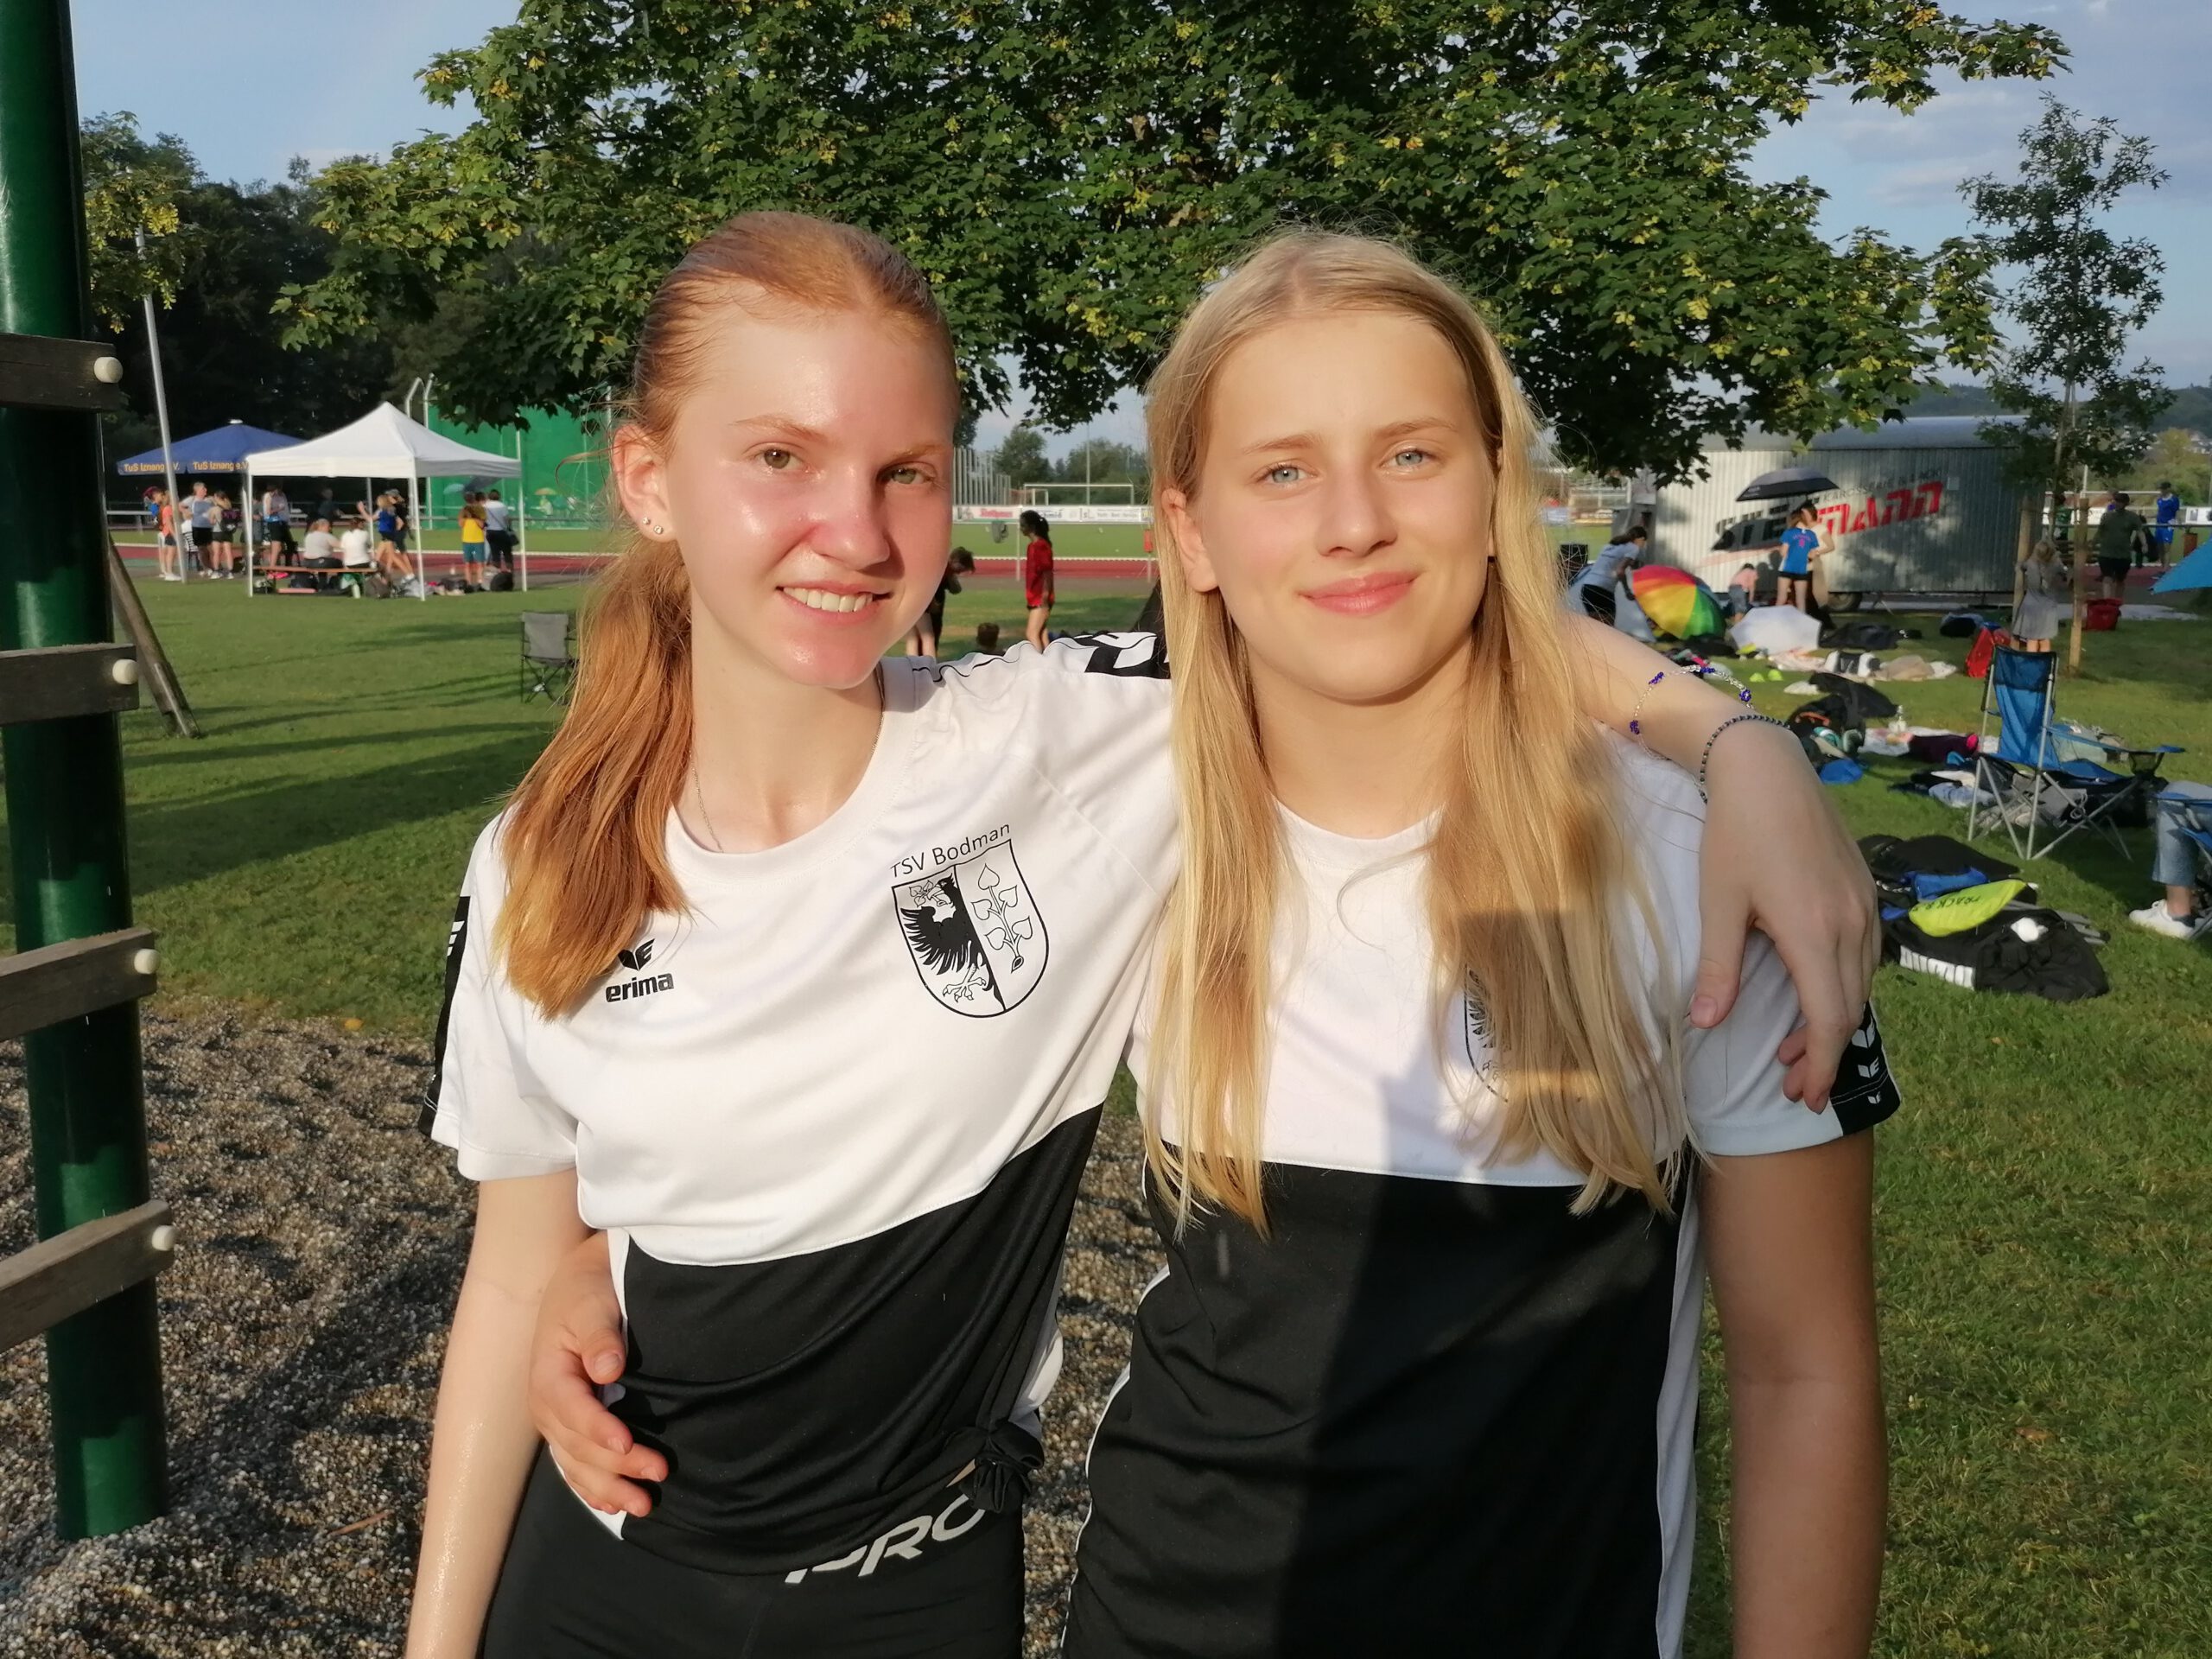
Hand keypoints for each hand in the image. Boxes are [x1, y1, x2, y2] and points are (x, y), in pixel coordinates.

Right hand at [527, 1232, 663, 1516]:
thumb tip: (607, 1369)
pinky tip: (614, 1505)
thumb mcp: (590, 1304)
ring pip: (577, 1464)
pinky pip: (575, 1465)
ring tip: (644, 1505)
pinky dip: (592, 1488)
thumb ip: (599, 1336)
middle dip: (616, 1467)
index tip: (628, 1444)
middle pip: (578, 1446)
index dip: (599, 1430)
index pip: (573, 1410)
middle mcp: (547, 1406)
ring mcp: (556, 1421)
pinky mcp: (568, 1426)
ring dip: (608, 1488)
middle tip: (657, 1475)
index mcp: (548, 1376)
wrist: (579, 1286)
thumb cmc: (588, 1292)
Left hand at [1693, 720, 1878, 1111]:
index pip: (1831, 1018)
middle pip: (1849, 1007)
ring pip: (1860, 981)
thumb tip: (1705, 1024)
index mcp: (1814, 931)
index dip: (1822, 1064)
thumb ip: (1717, 967)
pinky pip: (1864, 954)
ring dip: (1832, 1020)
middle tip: (1793, 1086)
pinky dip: (1842, 985)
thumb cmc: (1735, 833)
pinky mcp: (1863, 890)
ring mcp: (1863, 905)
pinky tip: (1815, 992)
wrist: (1768, 768)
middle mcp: (1851, 923)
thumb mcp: (1719, 902)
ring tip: (1795, 1048)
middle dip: (1824, 1053)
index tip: (1807, 1097)